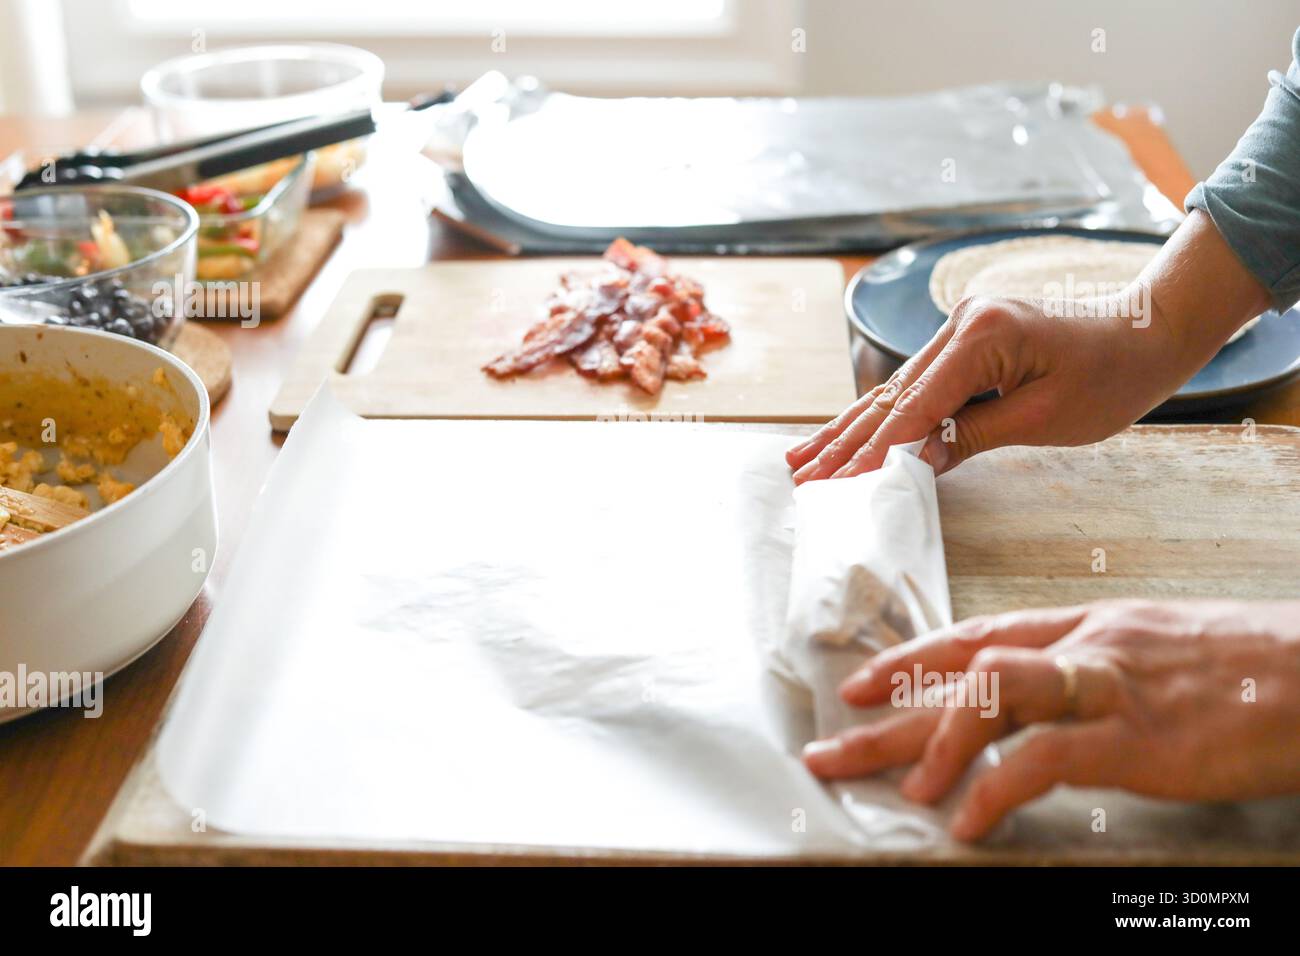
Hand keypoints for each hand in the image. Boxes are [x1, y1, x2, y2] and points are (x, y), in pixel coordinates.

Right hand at [787, 210, 1271, 481]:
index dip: (874, 451)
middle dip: (842, 442)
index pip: (914, 406)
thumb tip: (914, 462)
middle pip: (888, 396)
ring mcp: (957, 329)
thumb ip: (972, 437)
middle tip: (800, 478)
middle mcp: (959, 325)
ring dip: (847, 430)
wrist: (1145, 331)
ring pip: (891, 391)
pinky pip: (912, 387)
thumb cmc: (1111, 376)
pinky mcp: (961, 342)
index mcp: (982, 336)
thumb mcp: (1045, 418)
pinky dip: (878, 417)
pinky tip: (844, 434)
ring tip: (800, 460)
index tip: (837, 484)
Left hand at [801, 599, 1299, 840]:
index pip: (976, 634)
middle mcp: (1082, 646)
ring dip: (935, 746)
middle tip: (830, 748)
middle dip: (890, 711)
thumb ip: (1093, 670)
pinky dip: (996, 790)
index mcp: (1085, 626)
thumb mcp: (1155, 654)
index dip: (911, 658)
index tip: (861, 682)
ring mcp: (1106, 687)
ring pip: (992, 696)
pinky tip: (970, 824)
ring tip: (900, 793)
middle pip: (962, 671)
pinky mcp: (1137, 737)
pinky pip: (1044, 758)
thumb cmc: (1246, 670)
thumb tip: (1042, 701)